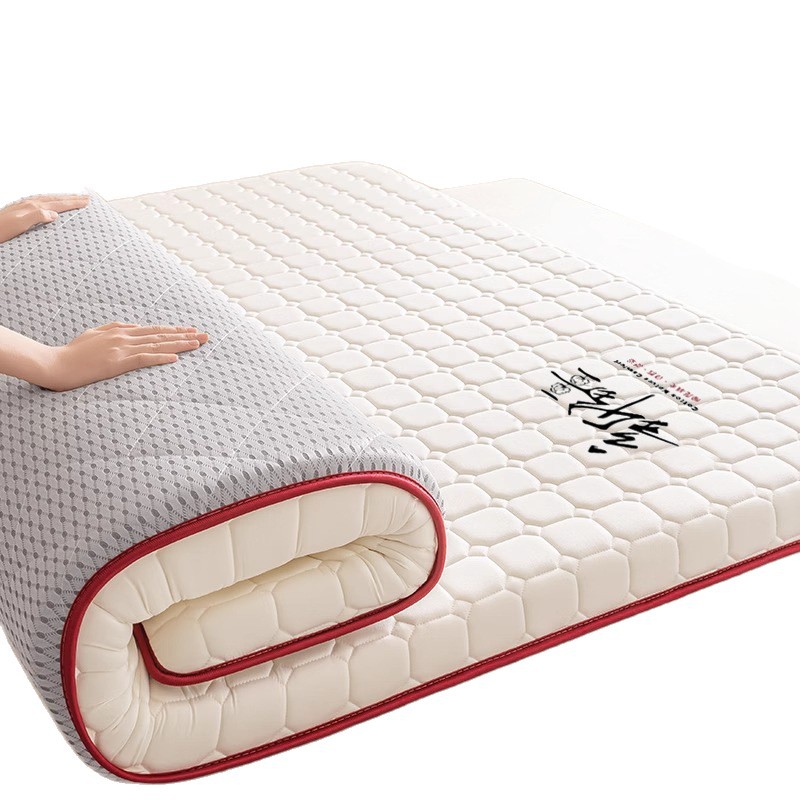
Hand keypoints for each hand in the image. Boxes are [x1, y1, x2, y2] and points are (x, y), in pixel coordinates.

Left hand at [0, 194, 89, 243]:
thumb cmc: (2, 230)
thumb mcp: (19, 224)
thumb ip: (37, 216)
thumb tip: (55, 214)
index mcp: (33, 208)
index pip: (59, 204)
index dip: (74, 202)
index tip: (87, 201)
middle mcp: (30, 205)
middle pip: (56, 199)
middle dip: (72, 197)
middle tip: (86, 197)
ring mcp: (25, 206)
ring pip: (49, 199)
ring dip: (63, 198)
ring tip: (73, 197)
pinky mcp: (21, 210)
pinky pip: (42, 202)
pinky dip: (51, 201)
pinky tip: (51, 202)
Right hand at [37, 322, 208, 390]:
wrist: (54, 364)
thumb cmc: (71, 352)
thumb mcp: (93, 334)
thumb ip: (114, 329)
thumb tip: (133, 326)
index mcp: (119, 331)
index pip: (153, 330)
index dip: (174, 330)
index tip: (191, 330)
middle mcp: (123, 337)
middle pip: (161, 335)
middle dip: (185, 335)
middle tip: (206, 335)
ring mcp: (120, 349)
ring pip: (157, 345)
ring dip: (179, 344)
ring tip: (198, 344)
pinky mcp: (116, 363)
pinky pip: (143, 359)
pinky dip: (161, 358)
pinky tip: (175, 358)